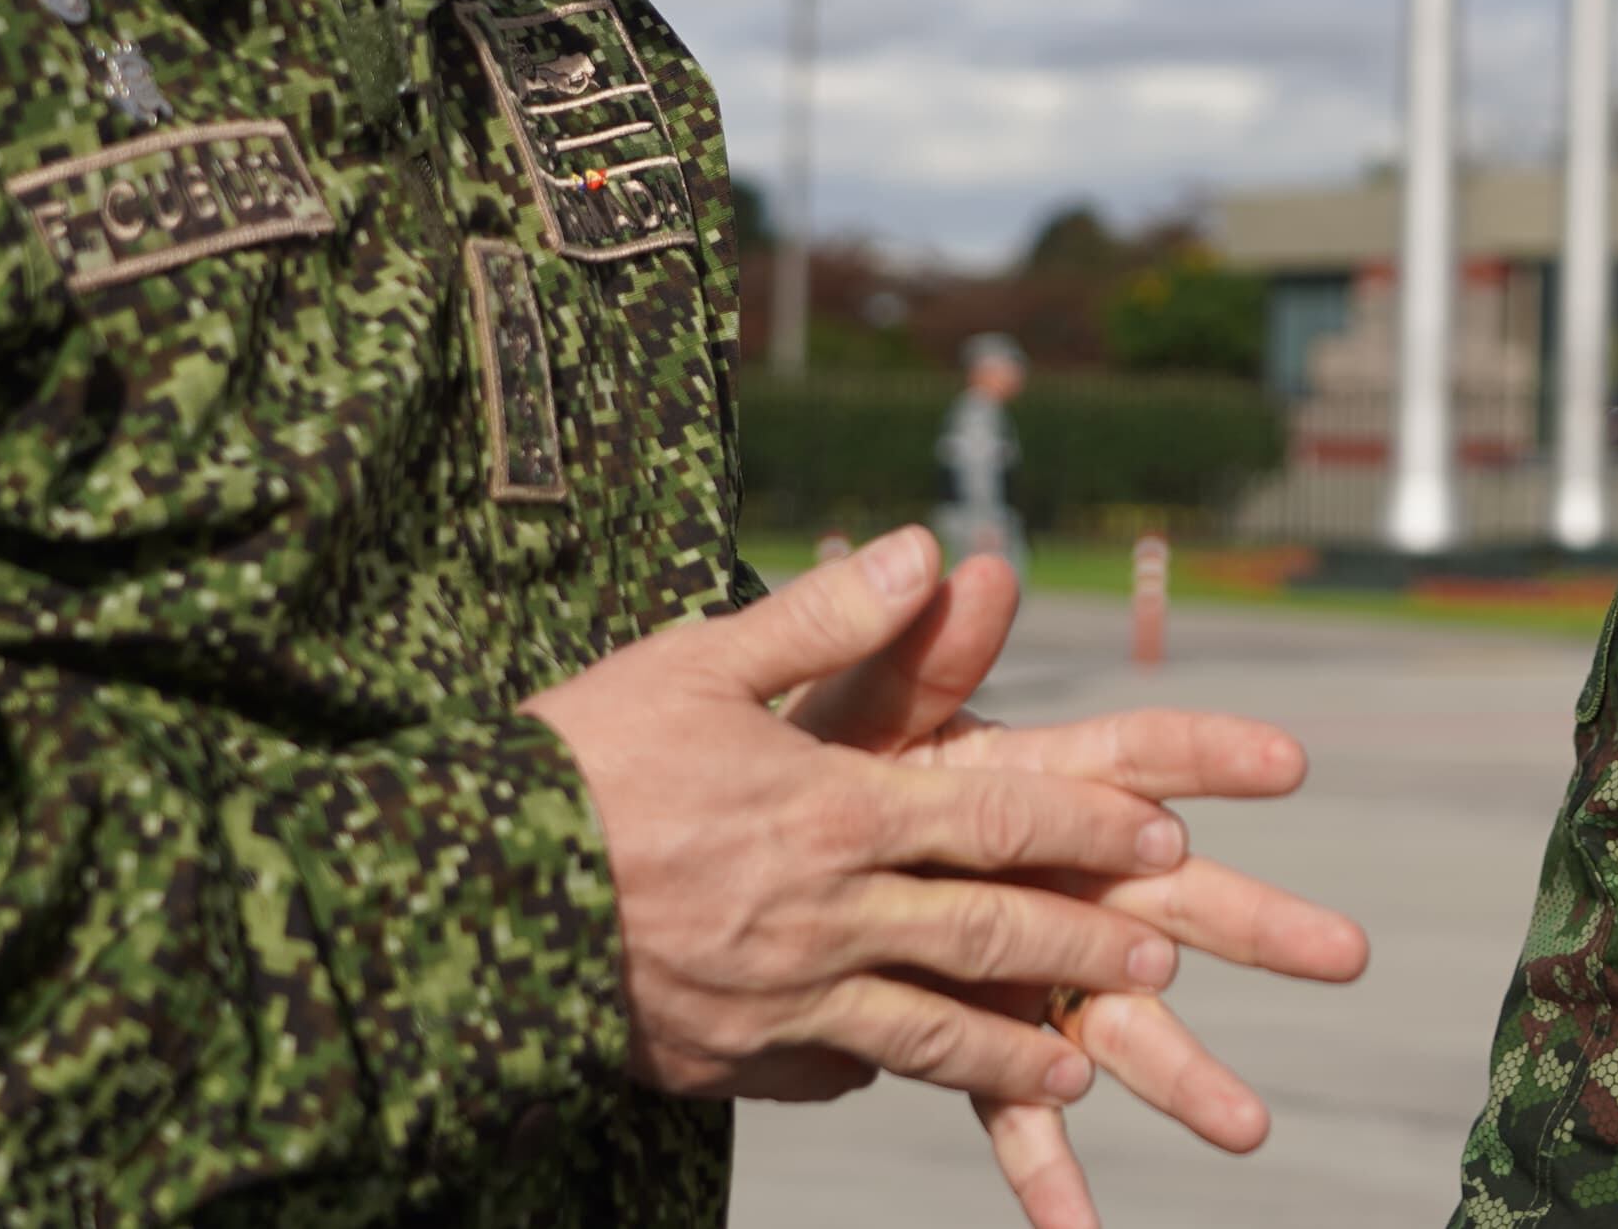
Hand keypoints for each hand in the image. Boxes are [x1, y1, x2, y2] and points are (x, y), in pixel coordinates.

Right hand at [520, 527, 1193, 1106]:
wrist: (452, 898)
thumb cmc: (575, 760)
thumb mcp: (698, 661)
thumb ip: (824, 614)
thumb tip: (931, 547)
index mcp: (829, 808)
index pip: (993, 818)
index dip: (1088, 831)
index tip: (1165, 841)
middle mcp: (820, 913)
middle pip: (983, 933)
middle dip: (1080, 946)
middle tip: (1161, 961)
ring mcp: (775, 999)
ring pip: (924, 1033)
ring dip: (1009, 1049)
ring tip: (1074, 1068)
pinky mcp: (723, 1059)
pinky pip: (825, 1070)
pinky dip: (876, 1070)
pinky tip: (908, 1066)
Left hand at [791, 545, 1369, 1228]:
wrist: (747, 853)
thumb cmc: (813, 764)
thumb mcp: (857, 708)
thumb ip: (913, 650)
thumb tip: (973, 563)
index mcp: (1035, 785)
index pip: (1137, 758)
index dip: (1207, 755)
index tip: (1287, 759)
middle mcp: (1056, 880)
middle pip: (1171, 902)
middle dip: (1255, 926)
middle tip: (1345, 951)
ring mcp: (1028, 965)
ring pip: (1121, 1023)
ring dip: (1184, 1076)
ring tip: (1247, 1130)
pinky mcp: (979, 1036)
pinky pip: (1015, 1111)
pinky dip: (1045, 1173)